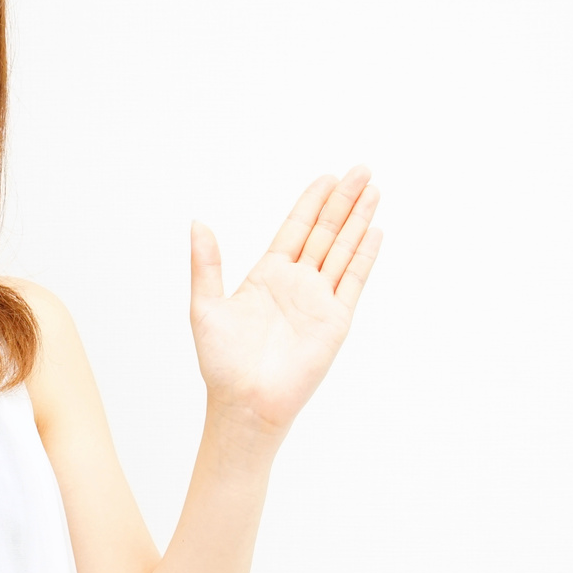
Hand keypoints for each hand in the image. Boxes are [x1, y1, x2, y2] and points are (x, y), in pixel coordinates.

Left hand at [189, 166, 383, 436]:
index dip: (312, 202)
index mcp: (268, 276)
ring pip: (344, 250)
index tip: (326, 176)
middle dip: (343, 200)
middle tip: (362, 169)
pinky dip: (365, 257)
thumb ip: (206, 264)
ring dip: (359, 220)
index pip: (296, 229)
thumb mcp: (205, 307)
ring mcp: (319, 301)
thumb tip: (197, 223)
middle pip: (326, 232)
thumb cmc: (222, 364)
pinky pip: (353, 282)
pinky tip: (375, 232)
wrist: (245, 403)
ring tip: (374, 189)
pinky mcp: (335, 322)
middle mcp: (298, 284)